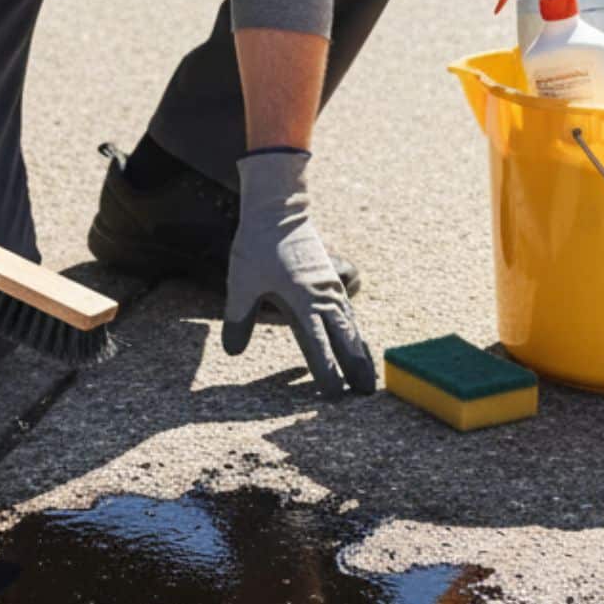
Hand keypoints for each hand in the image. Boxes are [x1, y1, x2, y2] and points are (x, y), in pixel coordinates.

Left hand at [221, 151, 376, 394]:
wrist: (278, 209)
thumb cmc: (257, 245)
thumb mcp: (240, 282)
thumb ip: (239, 318)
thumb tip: (234, 352)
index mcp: (302, 300)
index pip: (318, 344)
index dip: (325, 370)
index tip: (333, 393)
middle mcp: (322, 297)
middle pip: (345, 338)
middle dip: (356, 366)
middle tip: (367, 394)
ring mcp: (330, 288)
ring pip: (350, 326)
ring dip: (360, 351)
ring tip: (369, 377)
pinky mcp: (330, 281)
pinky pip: (347, 312)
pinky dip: (354, 331)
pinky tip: (356, 342)